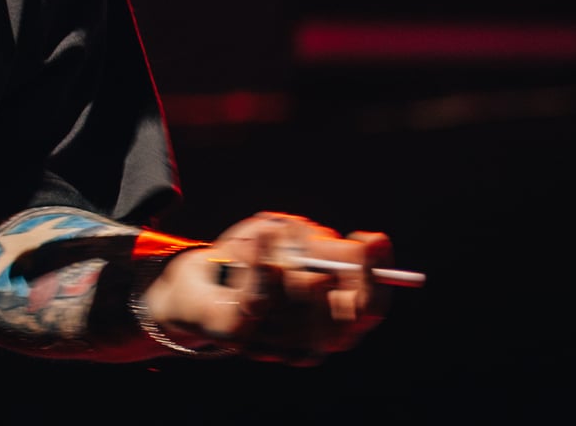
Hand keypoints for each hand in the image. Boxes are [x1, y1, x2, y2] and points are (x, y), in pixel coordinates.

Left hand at [145, 213, 391, 364]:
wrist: (198, 282)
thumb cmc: (254, 259)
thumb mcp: (292, 243)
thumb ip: (321, 248)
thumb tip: (350, 247)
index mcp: (329, 321)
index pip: (369, 309)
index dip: (377, 276)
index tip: (375, 238)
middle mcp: (308, 342)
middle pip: (345, 319)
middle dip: (347, 274)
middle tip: (349, 241)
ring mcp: (274, 344)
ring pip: (301, 296)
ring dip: (293, 253)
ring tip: (276, 230)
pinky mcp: (240, 334)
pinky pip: (259, 296)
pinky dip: (262, 261)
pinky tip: (263, 234)